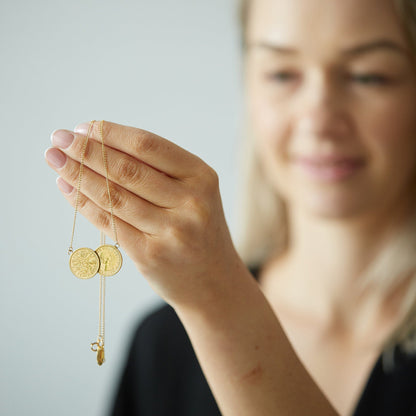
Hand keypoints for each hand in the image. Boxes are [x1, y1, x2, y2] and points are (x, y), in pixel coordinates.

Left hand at [45, 120, 241, 307]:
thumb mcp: (194, 193)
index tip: (84, 127)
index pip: (148, 146)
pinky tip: (67, 188)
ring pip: (114, 195)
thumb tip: (102, 144)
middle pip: (127, 170)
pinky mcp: (150, 256)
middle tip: (60, 138)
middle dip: (87, 151)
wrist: (212, 280)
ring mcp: (171, 232)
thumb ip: (158, 170)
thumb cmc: (198, 229)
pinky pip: (109, 223)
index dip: (111, 134)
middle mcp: (190, 203)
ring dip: (78, 174)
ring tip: (55, 159)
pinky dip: (83, 203)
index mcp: (201, 177)